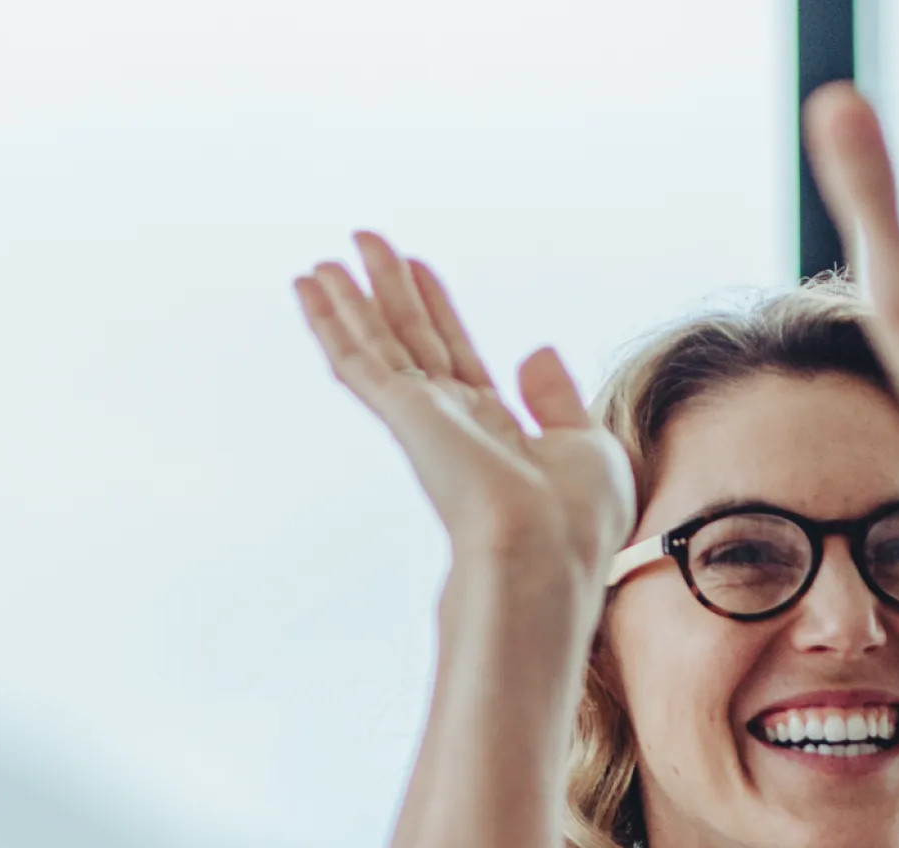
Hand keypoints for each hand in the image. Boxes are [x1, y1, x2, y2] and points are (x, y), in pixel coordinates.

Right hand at [295, 232, 631, 588]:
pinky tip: (310, 288)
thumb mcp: (587, 447)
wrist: (547, 554)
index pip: (457, 354)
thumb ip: (557, 400)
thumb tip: (534, 352)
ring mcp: (422, 418)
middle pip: (411, 339)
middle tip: (364, 242)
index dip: (437, 309)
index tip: (418, 268)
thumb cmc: (576, 521)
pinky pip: (358, 358)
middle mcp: (451, 421)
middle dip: (389, 291)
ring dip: (348, 302)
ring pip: (376, 345)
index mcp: (495, 429)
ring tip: (323, 262)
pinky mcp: (403, 415)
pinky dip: (331, 321)